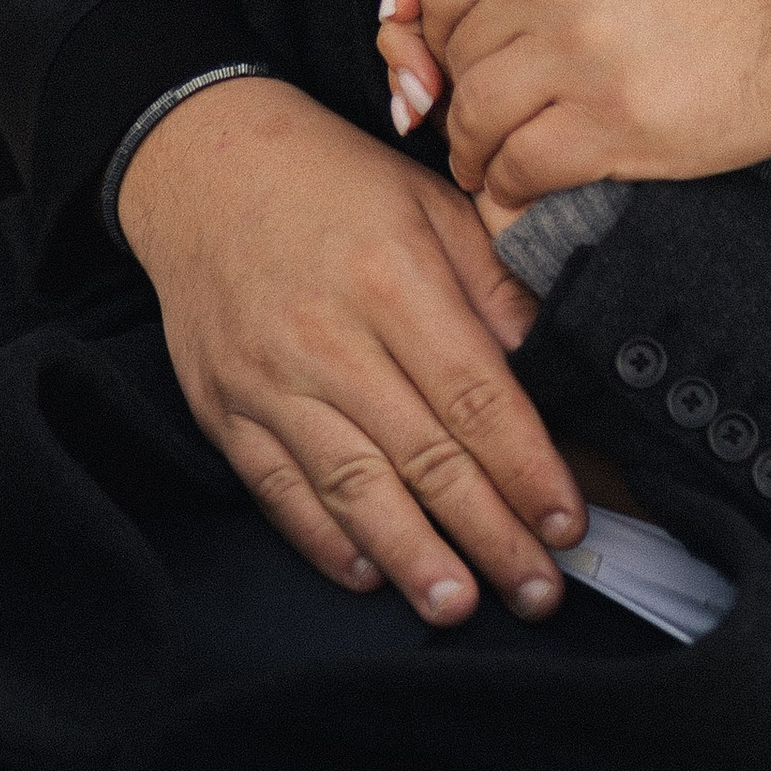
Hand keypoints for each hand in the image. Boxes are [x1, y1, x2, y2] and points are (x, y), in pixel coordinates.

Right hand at [113, 73, 586, 624]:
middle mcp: (326, 337)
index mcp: (390, 278)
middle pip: (422, 454)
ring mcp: (267, 379)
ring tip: (458, 606)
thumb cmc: (333, 181)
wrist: (203, 164)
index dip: (526, 468)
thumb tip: (548, 357)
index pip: (474, 394)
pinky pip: (277, 489)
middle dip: (488, 533)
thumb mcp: (429, 199)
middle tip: (537, 590)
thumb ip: (492, 280)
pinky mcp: (224, 407)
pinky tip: (368, 572)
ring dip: (412, 556)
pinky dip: (323, 539)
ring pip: (351, 486)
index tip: (568, 522)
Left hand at [377, 0, 770, 205]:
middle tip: (476, 121)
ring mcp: (584, 49)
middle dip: (457, 98)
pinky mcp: (617, 121)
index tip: (452, 62)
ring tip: (492, 160)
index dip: (433, 35)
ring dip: (474, 151)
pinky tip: (524, 188)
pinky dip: (508, 190)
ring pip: (475, 116)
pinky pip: (518, 169)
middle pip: (456, 55)